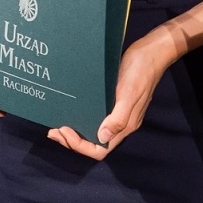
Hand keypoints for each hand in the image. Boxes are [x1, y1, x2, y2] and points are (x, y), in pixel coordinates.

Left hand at [47, 28, 178, 158]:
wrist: (149, 53)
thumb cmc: (139, 72)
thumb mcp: (129, 93)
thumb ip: (119, 118)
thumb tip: (103, 138)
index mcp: (125, 125)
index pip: (100, 149)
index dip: (80, 146)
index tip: (64, 131)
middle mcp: (120, 122)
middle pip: (94, 143)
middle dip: (72, 141)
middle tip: (53, 131)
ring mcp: (116, 112)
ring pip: (93, 131)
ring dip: (75, 131)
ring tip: (57, 124)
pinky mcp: (112, 101)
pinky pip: (95, 117)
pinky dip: (81, 118)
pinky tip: (71, 110)